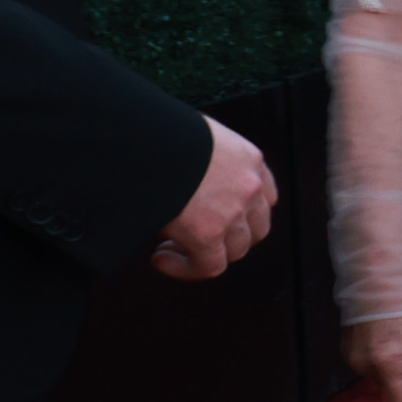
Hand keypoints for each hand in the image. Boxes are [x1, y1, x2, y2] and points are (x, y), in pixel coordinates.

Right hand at [154, 116, 276, 280]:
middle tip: (195, 236)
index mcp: (247, 158)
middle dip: (228, 237)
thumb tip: (182, 181)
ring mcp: (233, 211)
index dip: (242, 213)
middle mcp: (249, 185)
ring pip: (235, 249)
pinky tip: (161, 259)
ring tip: (170, 246)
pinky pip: (209, 266)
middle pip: (255, 227)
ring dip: (206, 253)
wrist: (138, 138)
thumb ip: (201, 159)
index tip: (218, 218)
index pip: (263, 195)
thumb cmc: (154, 132)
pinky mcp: (209, 232)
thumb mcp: (191, 134)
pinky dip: (187, 269)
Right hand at [347, 314, 401, 401]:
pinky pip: (375, 370)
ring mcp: (355, 359)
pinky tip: (398, 350)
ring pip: (385, 382)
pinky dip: (389, 368)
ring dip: (401, 379)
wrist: (377, 279)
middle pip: (393, 394)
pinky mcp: (351, 352)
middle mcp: (366, 366)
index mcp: (388, 363)